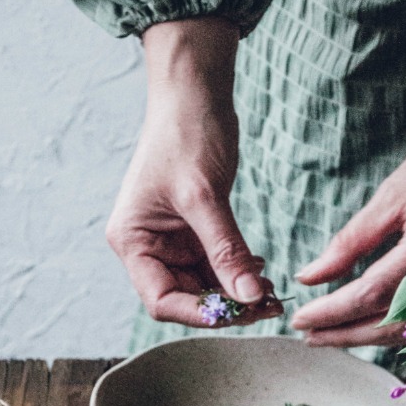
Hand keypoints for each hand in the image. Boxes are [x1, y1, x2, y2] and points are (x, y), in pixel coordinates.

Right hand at [106, 19, 279, 326]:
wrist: (194, 93)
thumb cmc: (186, 134)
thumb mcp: (205, 196)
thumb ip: (226, 251)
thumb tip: (251, 298)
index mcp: (132, 240)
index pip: (161, 299)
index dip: (200, 313)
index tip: (240, 312)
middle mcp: (146, 246)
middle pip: (185, 297)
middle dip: (225, 305)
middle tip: (269, 306)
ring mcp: (170, 240)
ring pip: (204, 284)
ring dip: (237, 291)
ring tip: (273, 293)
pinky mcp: (193, 230)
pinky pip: (215, 264)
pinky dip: (238, 271)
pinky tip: (262, 271)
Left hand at [291, 86, 405, 346]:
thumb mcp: (389, 198)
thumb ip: (349, 242)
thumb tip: (308, 277)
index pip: (372, 291)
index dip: (333, 311)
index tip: (300, 317)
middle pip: (388, 320)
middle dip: (342, 332)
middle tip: (305, 333)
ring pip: (405, 330)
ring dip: (361, 337)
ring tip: (322, 335)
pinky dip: (385, 330)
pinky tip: (357, 328)